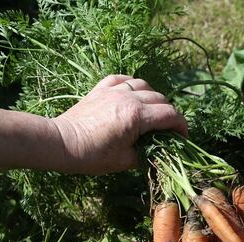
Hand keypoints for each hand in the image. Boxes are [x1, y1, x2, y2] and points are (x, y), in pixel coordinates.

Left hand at [52, 75, 187, 174]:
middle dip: (169, 114)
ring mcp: (113, 91)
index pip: (171, 115)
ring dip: (154, 97)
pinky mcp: (100, 89)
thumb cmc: (92, 156)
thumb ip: (147, 153)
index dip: (182, 126)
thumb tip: (159, 150)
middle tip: (168, 129)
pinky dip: (132, 85)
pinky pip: (122, 79)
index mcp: (137, 116)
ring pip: (144, 85)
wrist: (61, 143)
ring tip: (152, 111)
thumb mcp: (125, 161)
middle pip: (161, 99)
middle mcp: (128, 98)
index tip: (182, 137)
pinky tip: (133, 94)